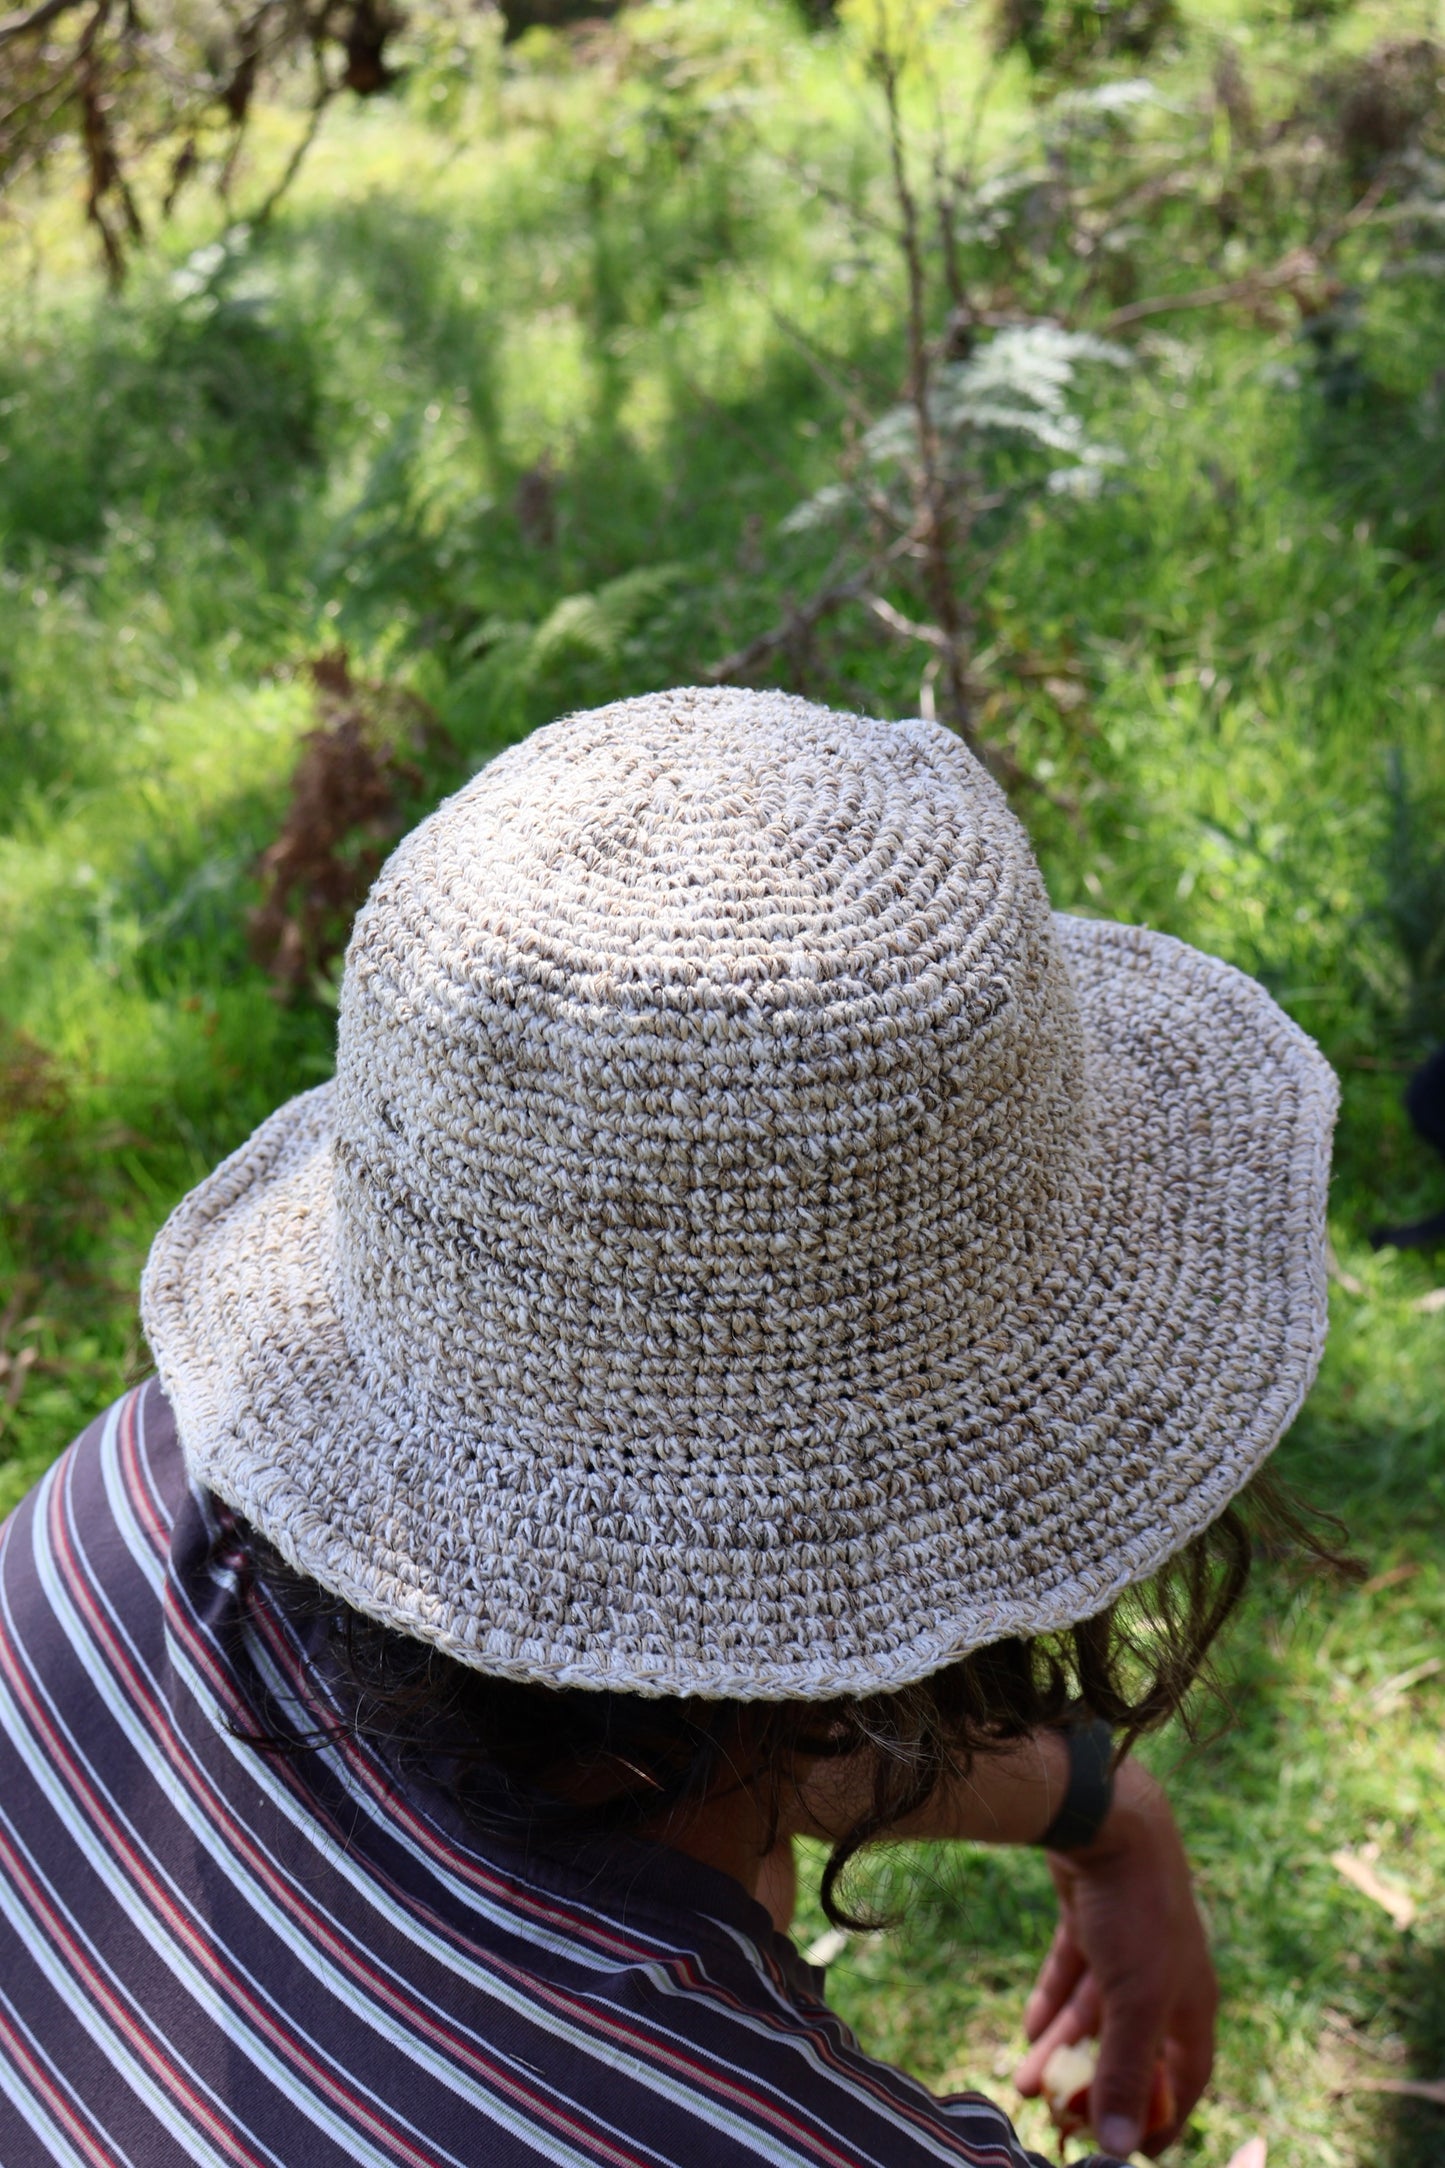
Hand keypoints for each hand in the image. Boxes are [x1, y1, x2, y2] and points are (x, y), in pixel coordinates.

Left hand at [1013, 1757, 1216, 2159]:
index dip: (1164, 2115)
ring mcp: (1127, 1944)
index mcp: (1191, 1999)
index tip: (1135, 2152)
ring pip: (1094, 2012)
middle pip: (1131, 2045)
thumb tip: (1123, 2148)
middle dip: (1096, 2085)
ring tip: (1025, 2083)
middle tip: (1058, 2118)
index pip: (1186, 2075)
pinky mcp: (1091, 1918)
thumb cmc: (1137, 1912)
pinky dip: (1053, 2002)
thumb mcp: (1136, 2002)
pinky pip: (1073, 1973)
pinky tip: (1029, 2031)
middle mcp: (1164, 1974)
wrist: (1108, 1821)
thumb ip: (1129, 2072)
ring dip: (1062, 2050)